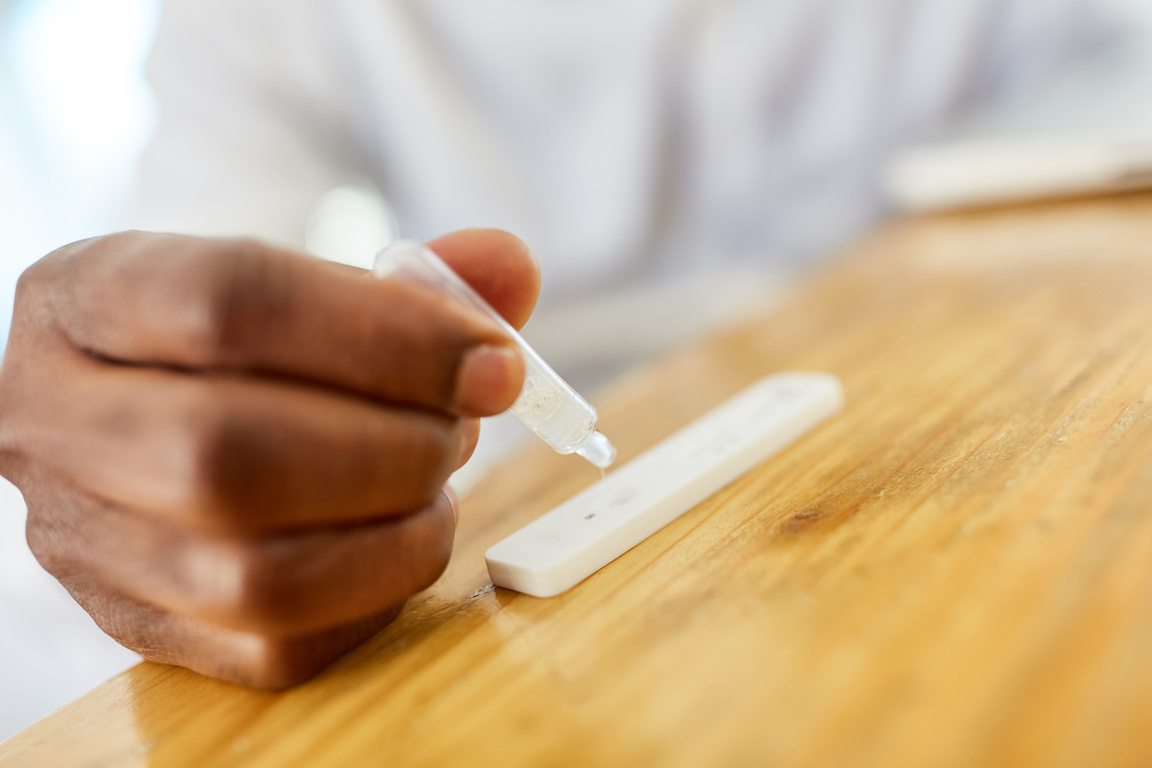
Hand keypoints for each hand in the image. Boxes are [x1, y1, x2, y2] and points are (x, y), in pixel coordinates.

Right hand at [0, 229, 538, 686]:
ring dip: (396, 530)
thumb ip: (409, 278)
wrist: (138, 417)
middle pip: (231, 454)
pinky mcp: (140, 629)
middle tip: (463, 425)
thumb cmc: (237, 345)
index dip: (389, 336)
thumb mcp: (299, 281)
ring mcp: (86, 542)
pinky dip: (377, 594)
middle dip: (394, 446)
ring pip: (255, 576)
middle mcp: (54, 422)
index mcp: (87, 299)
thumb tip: (507, 270)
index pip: (230, 303)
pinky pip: (279, 646)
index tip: (493, 361)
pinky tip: (400, 537)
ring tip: (437, 481)